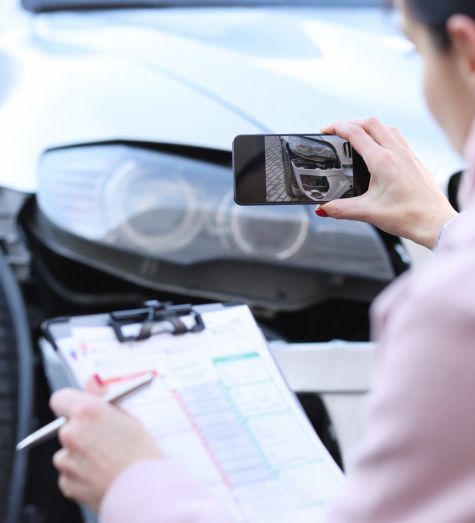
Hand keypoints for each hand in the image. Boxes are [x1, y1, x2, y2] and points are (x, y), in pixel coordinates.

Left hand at [50, 378, 161, 512]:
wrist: (145, 493)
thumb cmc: (142, 453)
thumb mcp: (129, 418)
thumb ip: (104, 398)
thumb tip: (91, 381)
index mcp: (87, 412)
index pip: (61, 398)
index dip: (71, 403)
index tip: (82, 410)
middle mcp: (71, 433)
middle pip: (67, 427)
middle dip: (82, 432)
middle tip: (106, 439)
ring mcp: (67, 460)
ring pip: (69, 452)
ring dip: (82, 454)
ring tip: (108, 461)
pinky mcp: (67, 483)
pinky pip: (71, 473)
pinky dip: (82, 474)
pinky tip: (103, 475)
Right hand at [317, 118, 457, 249]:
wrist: (435, 223)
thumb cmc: (408, 216)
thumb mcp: (368, 213)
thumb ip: (341, 209)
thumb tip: (322, 208)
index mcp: (382, 161)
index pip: (356, 133)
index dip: (337, 127)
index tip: (325, 129)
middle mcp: (396, 153)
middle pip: (371, 123)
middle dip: (351, 122)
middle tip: (337, 130)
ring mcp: (408, 155)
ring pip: (387, 128)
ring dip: (369, 126)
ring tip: (357, 136)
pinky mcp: (415, 161)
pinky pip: (398, 138)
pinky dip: (384, 135)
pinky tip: (380, 149)